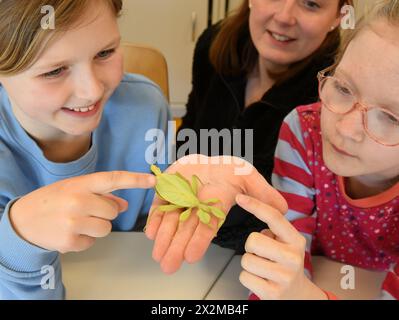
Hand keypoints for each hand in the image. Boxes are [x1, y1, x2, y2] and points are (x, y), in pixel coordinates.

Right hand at [10, 171, 155, 252]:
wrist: (23, 220)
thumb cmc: (54, 201)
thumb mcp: (75, 190)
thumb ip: (102, 195)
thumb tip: (124, 205)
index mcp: (81, 185)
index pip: (113, 179)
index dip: (135, 180)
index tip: (154, 180)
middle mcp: (78, 201)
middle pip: (113, 211)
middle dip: (105, 213)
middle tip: (86, 211)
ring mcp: (74, 222)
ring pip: (106, 228)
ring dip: (97, 227)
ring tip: (77, 222)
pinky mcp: (70, 241)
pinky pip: (93, 241)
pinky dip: (85, 239)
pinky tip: (70, 232)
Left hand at [145, 154, 287, 273]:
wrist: (208, 160)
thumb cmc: (229, 170)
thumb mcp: (248, 176)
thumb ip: (262, 192)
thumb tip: (284, 209)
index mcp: (215, 207)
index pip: (207, 227)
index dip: (199, 241)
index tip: (192, 257)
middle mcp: (196, 207)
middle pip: (186, 230)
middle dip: (177, 248)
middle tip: (169, 266)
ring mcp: (180, 199)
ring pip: (171, 220)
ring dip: (163, 238)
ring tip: (157, 254)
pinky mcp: (167, 190)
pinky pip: (159, 205)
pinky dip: (154, 218)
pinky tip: (150, 232)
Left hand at [236, 194, 325, 299]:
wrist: (297, 295)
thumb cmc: (284, 262)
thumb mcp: (285, 242)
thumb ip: (273, 228)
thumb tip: (254, 210)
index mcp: (295, 240)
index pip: (274, 217)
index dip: (255, 205)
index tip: (240, 197)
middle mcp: (293, 257)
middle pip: (253, 240)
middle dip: (250, 247)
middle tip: (260, 253)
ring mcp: (284, 277)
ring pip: (246, 260)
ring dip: (249, 263)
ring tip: (262, 267)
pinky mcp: (273, 293)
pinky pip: (245, 277)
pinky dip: (248, 278)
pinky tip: (261, 280)